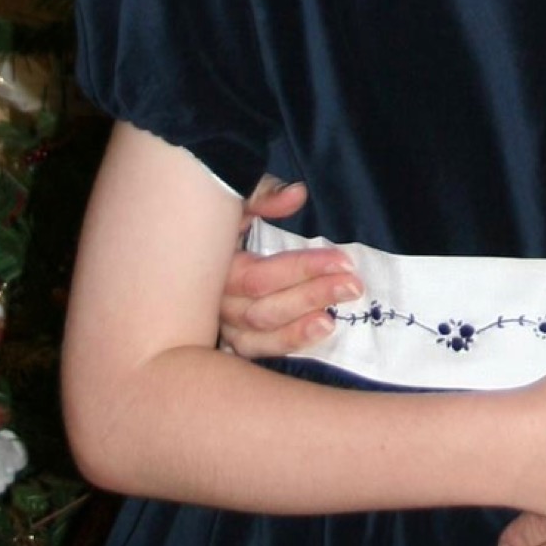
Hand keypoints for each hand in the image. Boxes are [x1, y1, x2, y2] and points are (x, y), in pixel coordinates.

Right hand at [215, 177, 358, 361]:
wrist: (193, 237)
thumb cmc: (219, 215)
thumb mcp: (236, 196)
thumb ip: (263, 194)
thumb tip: (296, 195)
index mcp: (214, 267)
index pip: (258, 277)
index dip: (302, 269)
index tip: (343, 262)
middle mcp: (212, 301)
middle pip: (260, 310)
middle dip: (310, 297)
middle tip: (352, 287)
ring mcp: (219, 323)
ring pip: (255, 336)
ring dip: (295, 331)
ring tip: (330, 323)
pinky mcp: (230, 337)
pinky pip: (253, 350)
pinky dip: (281, 346)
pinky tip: (314, 338)